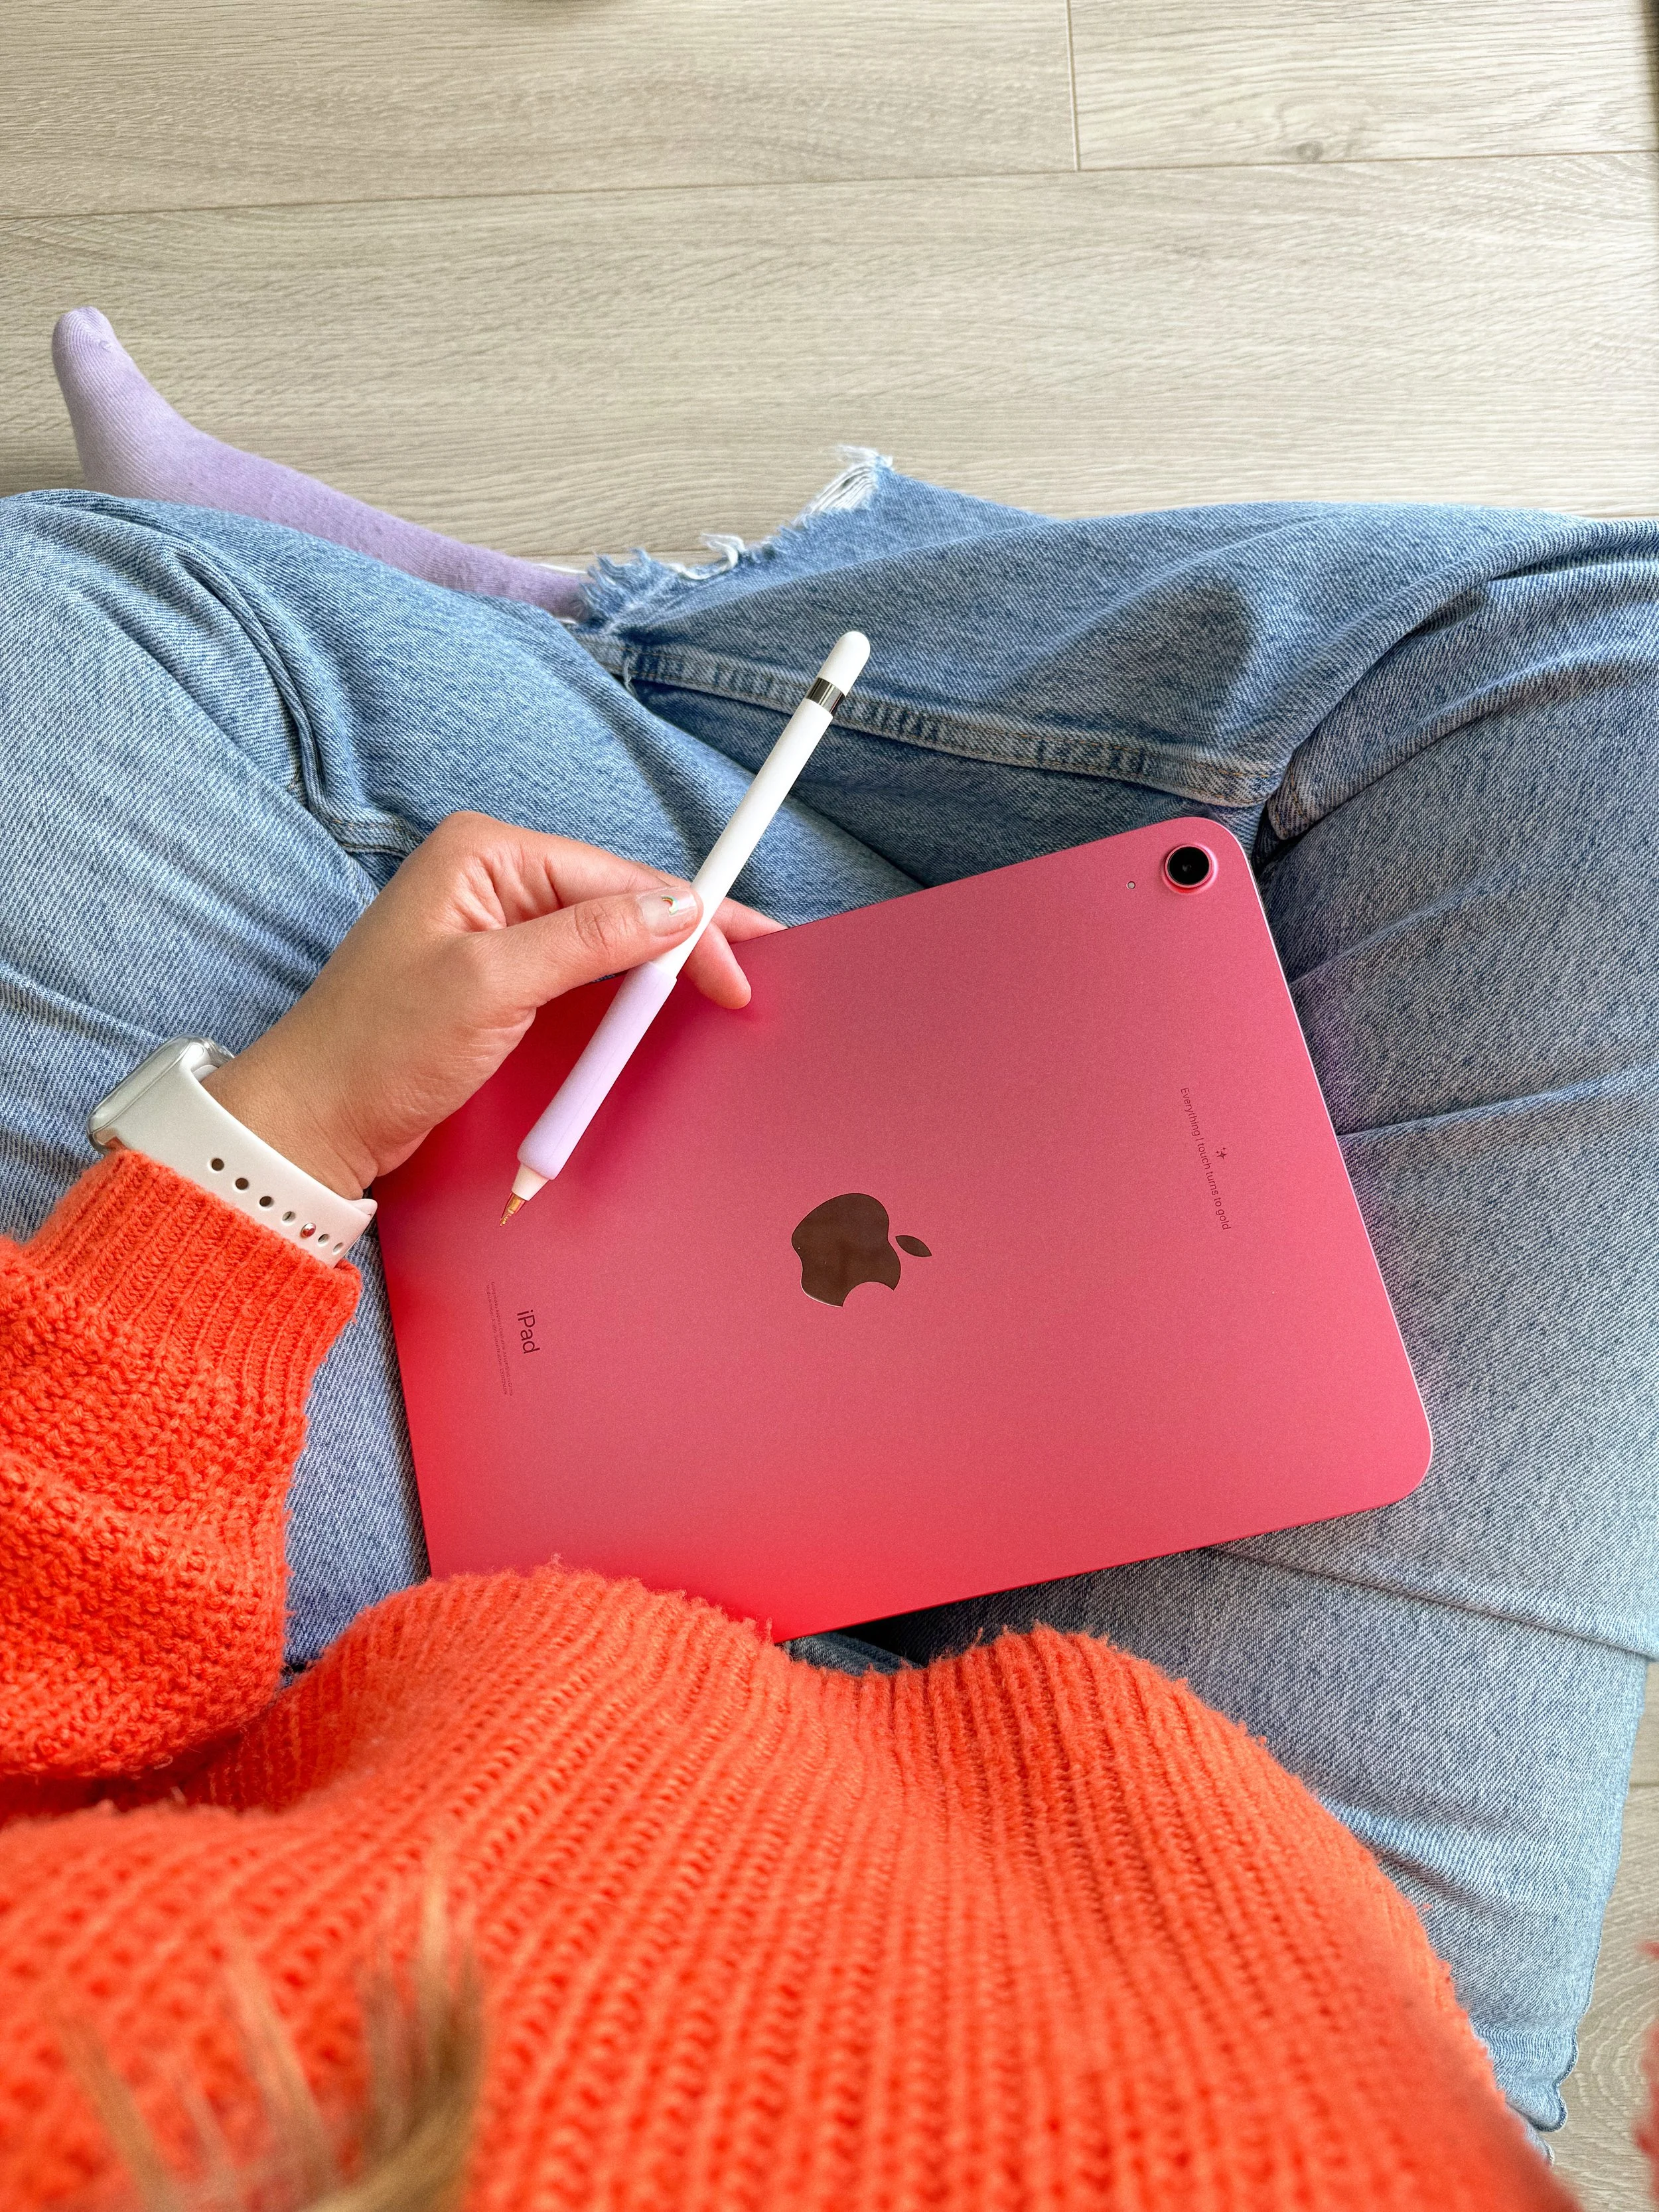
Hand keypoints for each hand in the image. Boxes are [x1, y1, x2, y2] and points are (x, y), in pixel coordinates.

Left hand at [202, 811, 781, 1196]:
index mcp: (483, 855)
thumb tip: (675, 908)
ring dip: (661, 967)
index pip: (616, 877)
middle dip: (686, 939)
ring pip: (607, 937)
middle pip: (619, 900)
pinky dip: (624, 993)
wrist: (317, 1120)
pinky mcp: (497, 977)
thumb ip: (587, 941)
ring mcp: (494, 928)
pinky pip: (581, 972)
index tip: (744, 959)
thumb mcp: (490, 986)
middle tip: (751, 976)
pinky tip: (662, 1004)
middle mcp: (491, 878)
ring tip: (725, 986)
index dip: (689, 919)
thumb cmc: (377, 1048)